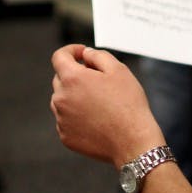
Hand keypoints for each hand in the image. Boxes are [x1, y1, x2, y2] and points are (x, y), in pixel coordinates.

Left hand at [51, 45, 165, 168]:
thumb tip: (85, 54)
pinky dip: (76, 115)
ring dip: (74, 95)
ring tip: (99, 102)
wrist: (132, 141)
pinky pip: (66, 119)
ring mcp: (61, 119)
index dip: (71, 51)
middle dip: (75, 74)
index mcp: (72, 79)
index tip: (82, 54)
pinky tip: (96, 118)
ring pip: (62, 99)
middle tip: (99, 81)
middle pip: (60, 78)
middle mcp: (61, 98)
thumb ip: (98, 56)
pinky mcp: (65, 136)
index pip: (59, 57)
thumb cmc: (128, 104)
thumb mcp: (118, 70)